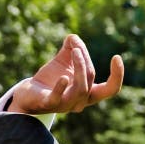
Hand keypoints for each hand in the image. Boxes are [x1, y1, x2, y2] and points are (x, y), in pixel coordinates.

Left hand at [8, 34, 123, 114]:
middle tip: (77, 47)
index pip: (110, 90)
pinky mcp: (48, 104)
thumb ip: (72, 47)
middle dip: (85, 60)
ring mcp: (64, 105)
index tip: (116, 57)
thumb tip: (73, 38)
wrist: (27, 93)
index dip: (117, 76)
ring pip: (81, 89)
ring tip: (74, 52)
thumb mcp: (63, 60)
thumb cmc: (49, 78)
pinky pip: (57, 98)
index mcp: (87, 93)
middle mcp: (79, 102)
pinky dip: (61, 87)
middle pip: (90, 79)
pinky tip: (63, 77)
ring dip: (80, 68)